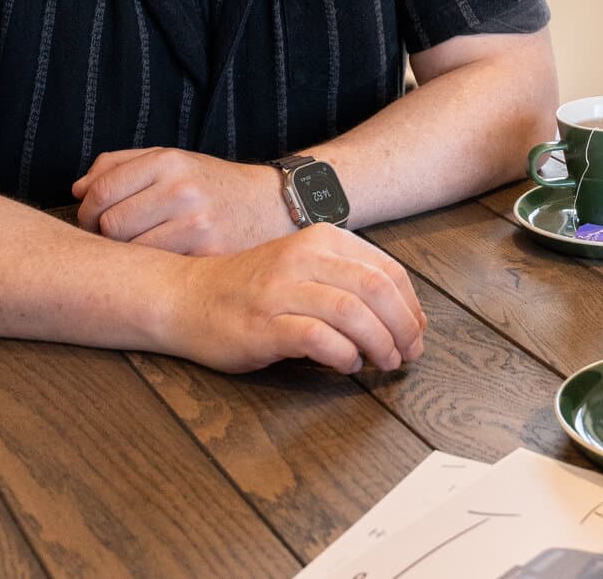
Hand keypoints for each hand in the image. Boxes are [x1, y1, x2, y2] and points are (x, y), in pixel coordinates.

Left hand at [73, 147, 293, 254]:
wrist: (274, 205)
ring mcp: (197, 223)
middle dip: (104, 236)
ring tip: (142, 250)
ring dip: (129, 256)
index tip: (95, 219)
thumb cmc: (213, 185)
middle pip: (111, 225)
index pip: (101, 191)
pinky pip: (159, 269)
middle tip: (118, 238)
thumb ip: (120, 165)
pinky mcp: (209, 253)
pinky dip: (155, 269)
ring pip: (132, 252)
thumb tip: (77, 189)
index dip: (88, 211)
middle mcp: (182, 189)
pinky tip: (163, 263)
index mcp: (169, 162)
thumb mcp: (173, 161)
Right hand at [166, 223, 427, 373]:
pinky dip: (343, 355)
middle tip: (409, 355)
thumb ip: (348, 280)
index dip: (411, 307)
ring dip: (380, 344)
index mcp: (321, 239)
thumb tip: (404, 316)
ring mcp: (281, 290)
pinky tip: (346, 364)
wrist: (185, 296)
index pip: (388, 270)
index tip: (417, 333)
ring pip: (353, 312)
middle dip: (404, 327)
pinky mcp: (263, 324)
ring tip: (385, 363)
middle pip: (377, 290)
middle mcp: (304, 257)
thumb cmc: (252, 288)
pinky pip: (318, 339)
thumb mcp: (303, 266)